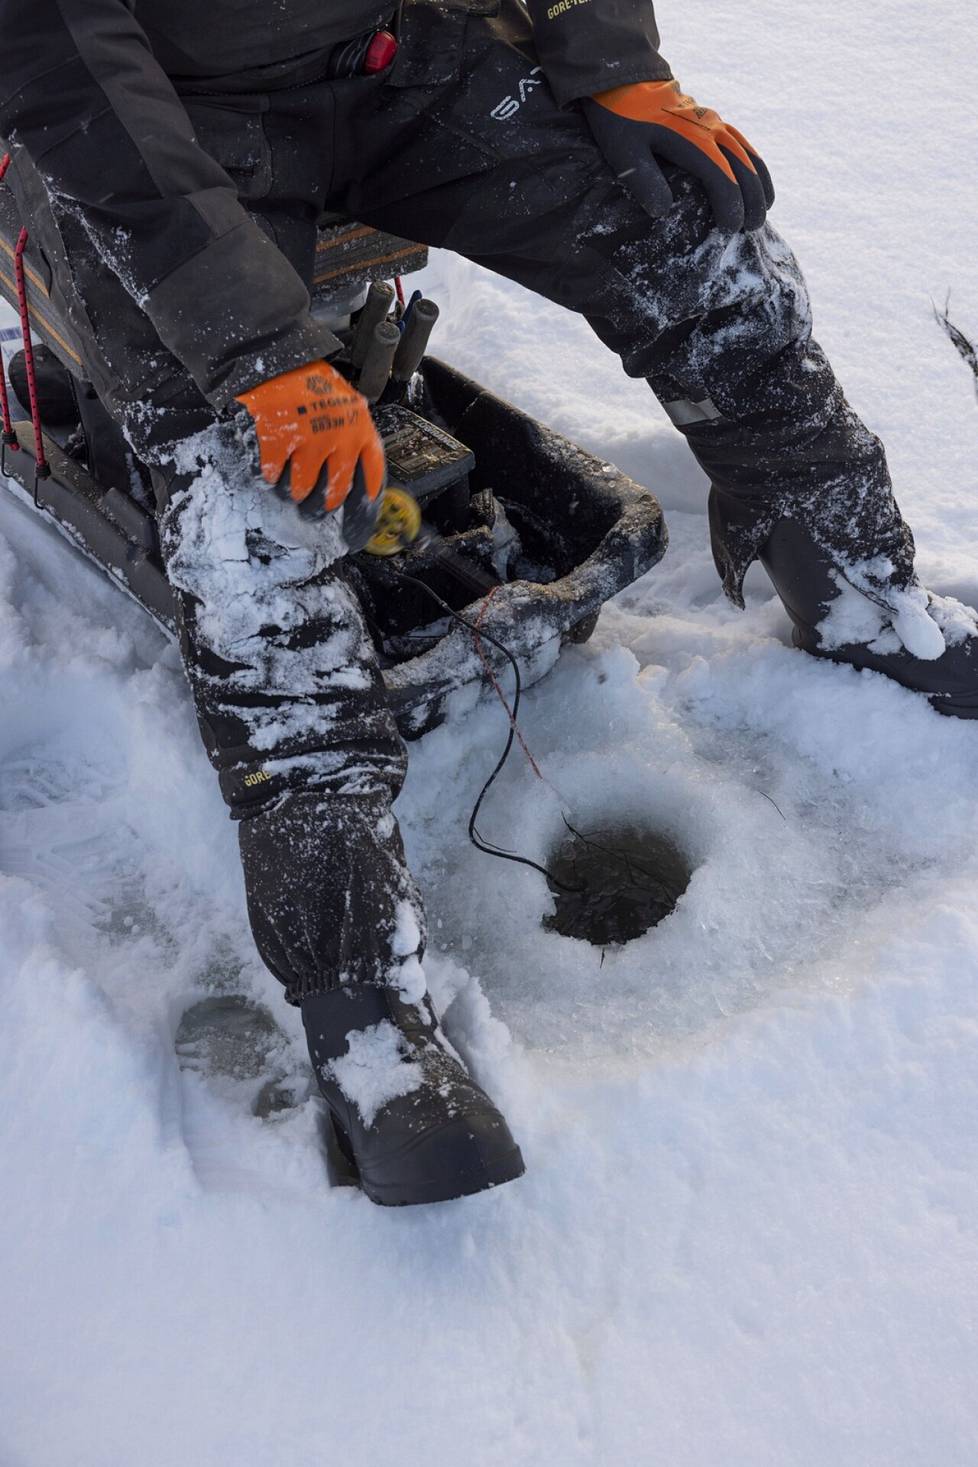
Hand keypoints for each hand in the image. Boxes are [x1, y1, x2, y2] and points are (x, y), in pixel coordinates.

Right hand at [235, 359, 385, 513]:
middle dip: (320, 507)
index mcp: (361, 431)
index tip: (355, 524)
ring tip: (288, 488)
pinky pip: (272, 475)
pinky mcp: (279, 439)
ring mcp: (309, 439)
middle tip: (312, 511)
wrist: (280, 359)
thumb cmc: (314, 384)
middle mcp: (340, 438)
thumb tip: (350, 481)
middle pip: (334, 494)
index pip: (371, 479)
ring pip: (301, 490)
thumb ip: (352, 439)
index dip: (363, 507)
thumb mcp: (347, 407)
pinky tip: (270, 469)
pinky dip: (269, 476)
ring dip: (292, 493)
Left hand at [583, 80, 773, 231]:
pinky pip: (741, 142)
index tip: (730, 228)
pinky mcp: (711, 120)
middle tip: (754, 227)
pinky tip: (756, 181)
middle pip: (741, 165)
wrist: (624, 80)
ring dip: (759, 181)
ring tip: (765, 208)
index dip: (730, 203)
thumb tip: (663, 211)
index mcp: (690, 138)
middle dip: (751, 198)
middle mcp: (709, 127)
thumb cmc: (621, 119)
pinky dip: (753, 163)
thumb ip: (643, 179)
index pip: (720, 175)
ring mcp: (712, 121)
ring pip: (746, 152)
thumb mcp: (623, 151)